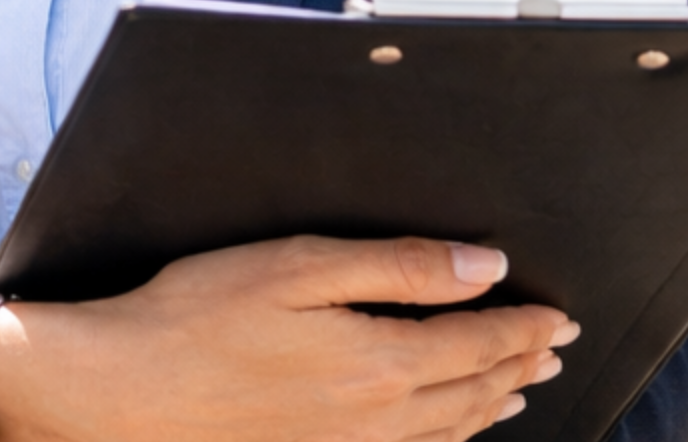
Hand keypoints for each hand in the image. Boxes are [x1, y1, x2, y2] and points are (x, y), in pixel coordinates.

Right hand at [0, 235, 579, 441]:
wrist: (126, 391)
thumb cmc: (201, 314)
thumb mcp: (301, 265)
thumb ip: (398, 266)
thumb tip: (484, 264)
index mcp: (379, 361)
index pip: (477, 340)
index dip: (524, 324)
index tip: (561, 313)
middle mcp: (378, 420)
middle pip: (472, 390)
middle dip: (519, 362)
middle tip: (556, 343)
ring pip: (448, 430)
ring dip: (492, 401)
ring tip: (521, 382)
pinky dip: (448, 435)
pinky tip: (449, 425)